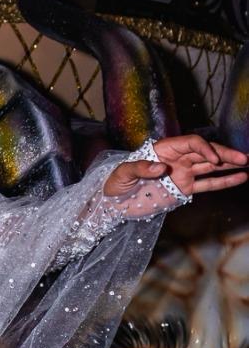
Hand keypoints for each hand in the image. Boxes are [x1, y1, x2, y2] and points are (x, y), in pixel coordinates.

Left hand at [103, 135, 247, 199]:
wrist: (113, 203)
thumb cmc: (114, 184)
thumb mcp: (122, 174)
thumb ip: (140, 168)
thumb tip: (161, 167)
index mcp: (164, 149)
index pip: (191, 144)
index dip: (204, 150)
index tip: (213, 161)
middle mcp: (177, 158)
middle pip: (205, 152)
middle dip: (225, 154)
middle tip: (244, 158)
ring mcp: (182, 173)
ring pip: (210, 167)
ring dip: (229, 165)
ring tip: (247, 164)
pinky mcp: (184, 189)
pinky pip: (207, 184)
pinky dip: (223, 181)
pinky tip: (240, 177)